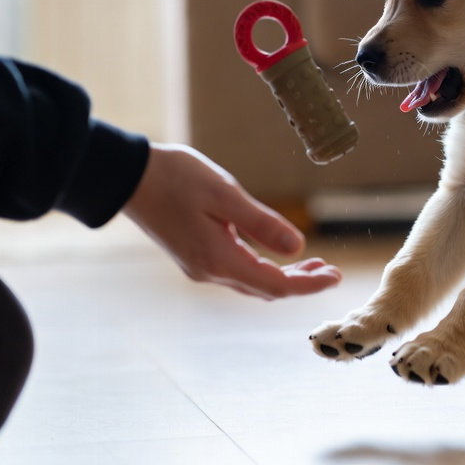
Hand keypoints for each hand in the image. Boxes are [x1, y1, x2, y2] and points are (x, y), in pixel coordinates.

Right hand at [122, 143, 340, 298]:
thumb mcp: (225, 195)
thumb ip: (262, 224)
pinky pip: (237, 271)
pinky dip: (262, 268)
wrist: (128, 177)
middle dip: (300, 282)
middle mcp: (209, 271)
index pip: (275, 285)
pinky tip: (274, 254)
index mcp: (218, 259)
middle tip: (331, 272)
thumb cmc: (177, 178)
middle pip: (265, 288)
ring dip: (282, 276)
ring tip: (312, 264)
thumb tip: (298, 248)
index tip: (336, 277)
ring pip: (251, 282)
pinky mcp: (193, 256)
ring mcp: (199, 266)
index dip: (308, 285)